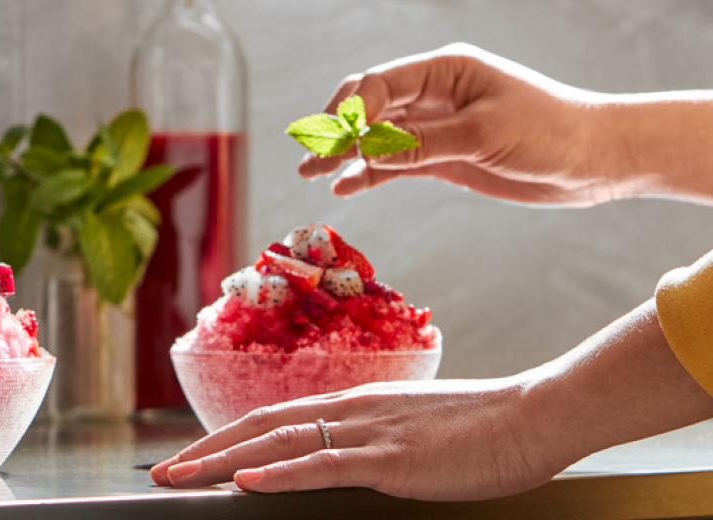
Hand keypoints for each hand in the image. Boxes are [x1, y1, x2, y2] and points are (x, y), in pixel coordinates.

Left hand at [152, 300, 712, 499]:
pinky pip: (325, 465)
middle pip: (260, 426)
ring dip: (222, 461)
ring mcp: (368, 432)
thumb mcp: (414, 429)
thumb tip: (346, 455)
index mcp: (354, 403)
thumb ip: (375, 439)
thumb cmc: (481, 427)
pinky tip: (246, 481)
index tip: (194, 456)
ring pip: (278, 443)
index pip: (275, 417)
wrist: (533, 414)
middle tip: (163, 472)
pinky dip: (280, 473)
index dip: (228, 436)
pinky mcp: (392, 459)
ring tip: (180, 477)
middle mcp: (350, 410)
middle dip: (205, 450)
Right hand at [300, 43, 628, 205]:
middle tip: (310, 157)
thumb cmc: (550, 131)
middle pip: (368, 107)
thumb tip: (369, 151)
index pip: (379, 84)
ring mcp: (436, 128)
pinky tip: (345, 188)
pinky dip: (368, 174)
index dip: (350, 112)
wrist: (593, 159)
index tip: (334, 142)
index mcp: (444, 71)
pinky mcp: (444, 158)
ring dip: (344, 154)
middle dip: (336, 130)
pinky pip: (395, 164)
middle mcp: (434, 96)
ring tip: (312, 173)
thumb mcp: (484, 134)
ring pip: (377, 138)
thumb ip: (424, 143)